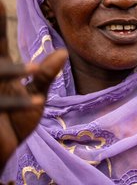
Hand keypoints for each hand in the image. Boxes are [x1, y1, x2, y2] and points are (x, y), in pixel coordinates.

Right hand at [0, 0, 66, 168]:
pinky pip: (2, 105)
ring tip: (33, 72)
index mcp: (1, 73)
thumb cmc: (13, 123)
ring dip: (11, 74)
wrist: (4, 154)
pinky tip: (36, 103)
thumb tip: (63, 51)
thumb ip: (44, 75)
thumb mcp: (34, 96)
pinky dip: (20, 104)